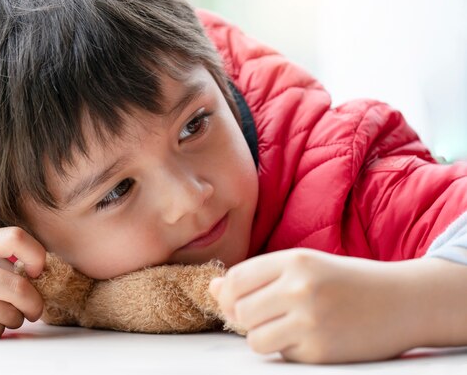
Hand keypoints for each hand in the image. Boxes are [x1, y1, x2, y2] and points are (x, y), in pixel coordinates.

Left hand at [209, 249, 418, 363]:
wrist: (402, 301)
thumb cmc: (346, 281)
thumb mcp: (304, 266)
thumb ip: (258, 275)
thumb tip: (213, 288)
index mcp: (294, 261)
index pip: (236, 279)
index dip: (229, 293)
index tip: (238, 299)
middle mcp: (300, 289)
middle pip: (238, 310)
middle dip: (243, 316)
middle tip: (265, 314)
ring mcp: (311, 322)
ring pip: (253, 338)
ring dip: (262, 335)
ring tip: (283, 326)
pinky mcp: (320, 352)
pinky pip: (281, 354)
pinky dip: (287, 349)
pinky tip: (309, 337)